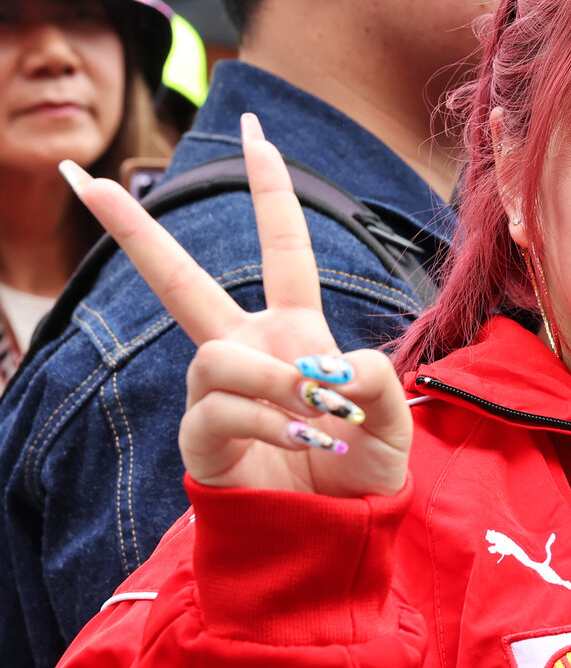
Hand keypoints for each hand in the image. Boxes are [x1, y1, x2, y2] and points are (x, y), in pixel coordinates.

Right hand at [61, 114, 410, 494]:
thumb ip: (370, 373)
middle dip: (132, 231)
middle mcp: (245, 349)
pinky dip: (272, 421)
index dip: (271, 188)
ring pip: (216, 355)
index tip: (255, 131)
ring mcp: (216, 392)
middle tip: (84, 177)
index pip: (282, 246)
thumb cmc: (362, 469)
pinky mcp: (200, 437)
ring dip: (275, 382)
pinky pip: (220, 407)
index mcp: (294, 327)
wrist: (337, 536)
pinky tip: (302, 440)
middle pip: (177, 280)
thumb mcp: (389, 411)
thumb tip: (320, 365)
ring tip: (320, 418)